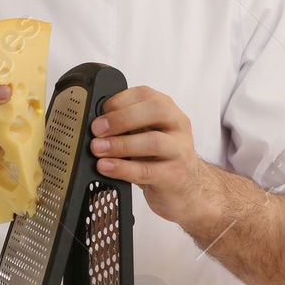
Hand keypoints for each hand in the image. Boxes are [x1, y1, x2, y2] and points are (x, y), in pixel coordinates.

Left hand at [90, 85, 219, 230]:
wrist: (189, 190)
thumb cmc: (162, 159)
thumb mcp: (146, 135)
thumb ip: (127, 127)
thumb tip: (95, 125)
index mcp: (168, 110)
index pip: (145, 94)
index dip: (119, 101)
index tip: (99, 113)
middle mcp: (177, 126)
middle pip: (155, 111)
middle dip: (121, 118)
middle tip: (96, 129)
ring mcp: (179, 151)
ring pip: (153, 141)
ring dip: (120, 144)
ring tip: (97, 149)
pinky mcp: (175, 176)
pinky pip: (147, 170)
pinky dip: (122, 168)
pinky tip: (106, 167)